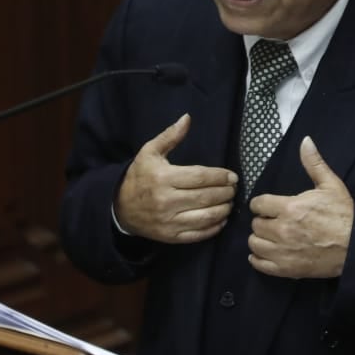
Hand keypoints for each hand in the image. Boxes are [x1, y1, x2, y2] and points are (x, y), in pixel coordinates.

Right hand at [115, 113, 237, 243]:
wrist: (120, 208)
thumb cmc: (139, 176)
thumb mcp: (149, 152)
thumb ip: (170, 136)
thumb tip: (187, 118)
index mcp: (163, 178)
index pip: (200, 177)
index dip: (220, 177)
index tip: (232, 176)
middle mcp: (166, 201)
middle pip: (206, 197)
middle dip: (225, 192)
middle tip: (234, 189)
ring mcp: (169, 221)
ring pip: (205, 217)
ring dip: (223, 210)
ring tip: (229, 202)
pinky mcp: (171, 237)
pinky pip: (198, 234)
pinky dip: (214, 227)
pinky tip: (221, 219)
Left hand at [248, 136, 352, 277]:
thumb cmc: (345, 215)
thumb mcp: (331, 185)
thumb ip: (314, 163)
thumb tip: (305, 141)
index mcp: (290, 208)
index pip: (258, 204)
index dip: (262, 204)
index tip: (268, 206)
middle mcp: (282, 230)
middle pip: (255, 224)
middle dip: (263, 221)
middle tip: (273, 221)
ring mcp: (283, 252)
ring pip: (254, 244)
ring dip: (260, 239)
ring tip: (271, 237)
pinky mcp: (286, 270)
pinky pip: (260, 264)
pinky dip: (259, 259)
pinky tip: (267, 253)